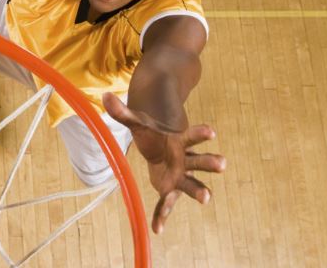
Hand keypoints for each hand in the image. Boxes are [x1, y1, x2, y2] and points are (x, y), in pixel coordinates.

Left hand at [102, 93, 225, 233]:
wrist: (159, 147)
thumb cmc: (152, 134)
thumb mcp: (137, 123)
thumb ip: (123, 113)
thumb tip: (104, 96)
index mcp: (181, 141)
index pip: (193, 136)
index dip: (201, 133)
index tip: (211, 131)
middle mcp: (186, 160)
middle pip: (200, 160)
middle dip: (210, 162)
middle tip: (222, 163)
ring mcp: (181, 176)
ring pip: (193, 184)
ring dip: (200, 190)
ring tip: (207, 198)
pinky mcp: (171, 190)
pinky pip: (166, 204)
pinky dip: (162, 215)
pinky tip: (157, 229)